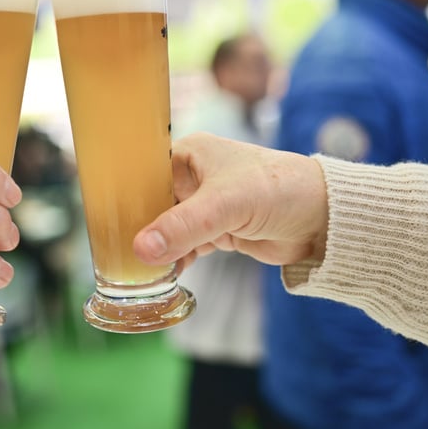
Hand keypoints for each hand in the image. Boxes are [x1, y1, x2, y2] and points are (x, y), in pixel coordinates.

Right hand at [133, 133, 328, 270]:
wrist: (324, 218)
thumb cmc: (278, 190)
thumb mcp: (225, 205)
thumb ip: (183, 228)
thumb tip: (141, 250)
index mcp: (189, 154)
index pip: (143, 172)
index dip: (123, 194)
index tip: (103, 219)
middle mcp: (192, 177)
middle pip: (151, 204)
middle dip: (137, 227)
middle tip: (115, 251)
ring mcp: (204, 205)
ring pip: (167, 228)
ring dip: (156, 247)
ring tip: (137, 269)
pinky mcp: (217, 230)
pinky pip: (184, 246)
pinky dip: (175, 260)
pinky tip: (165, 274)